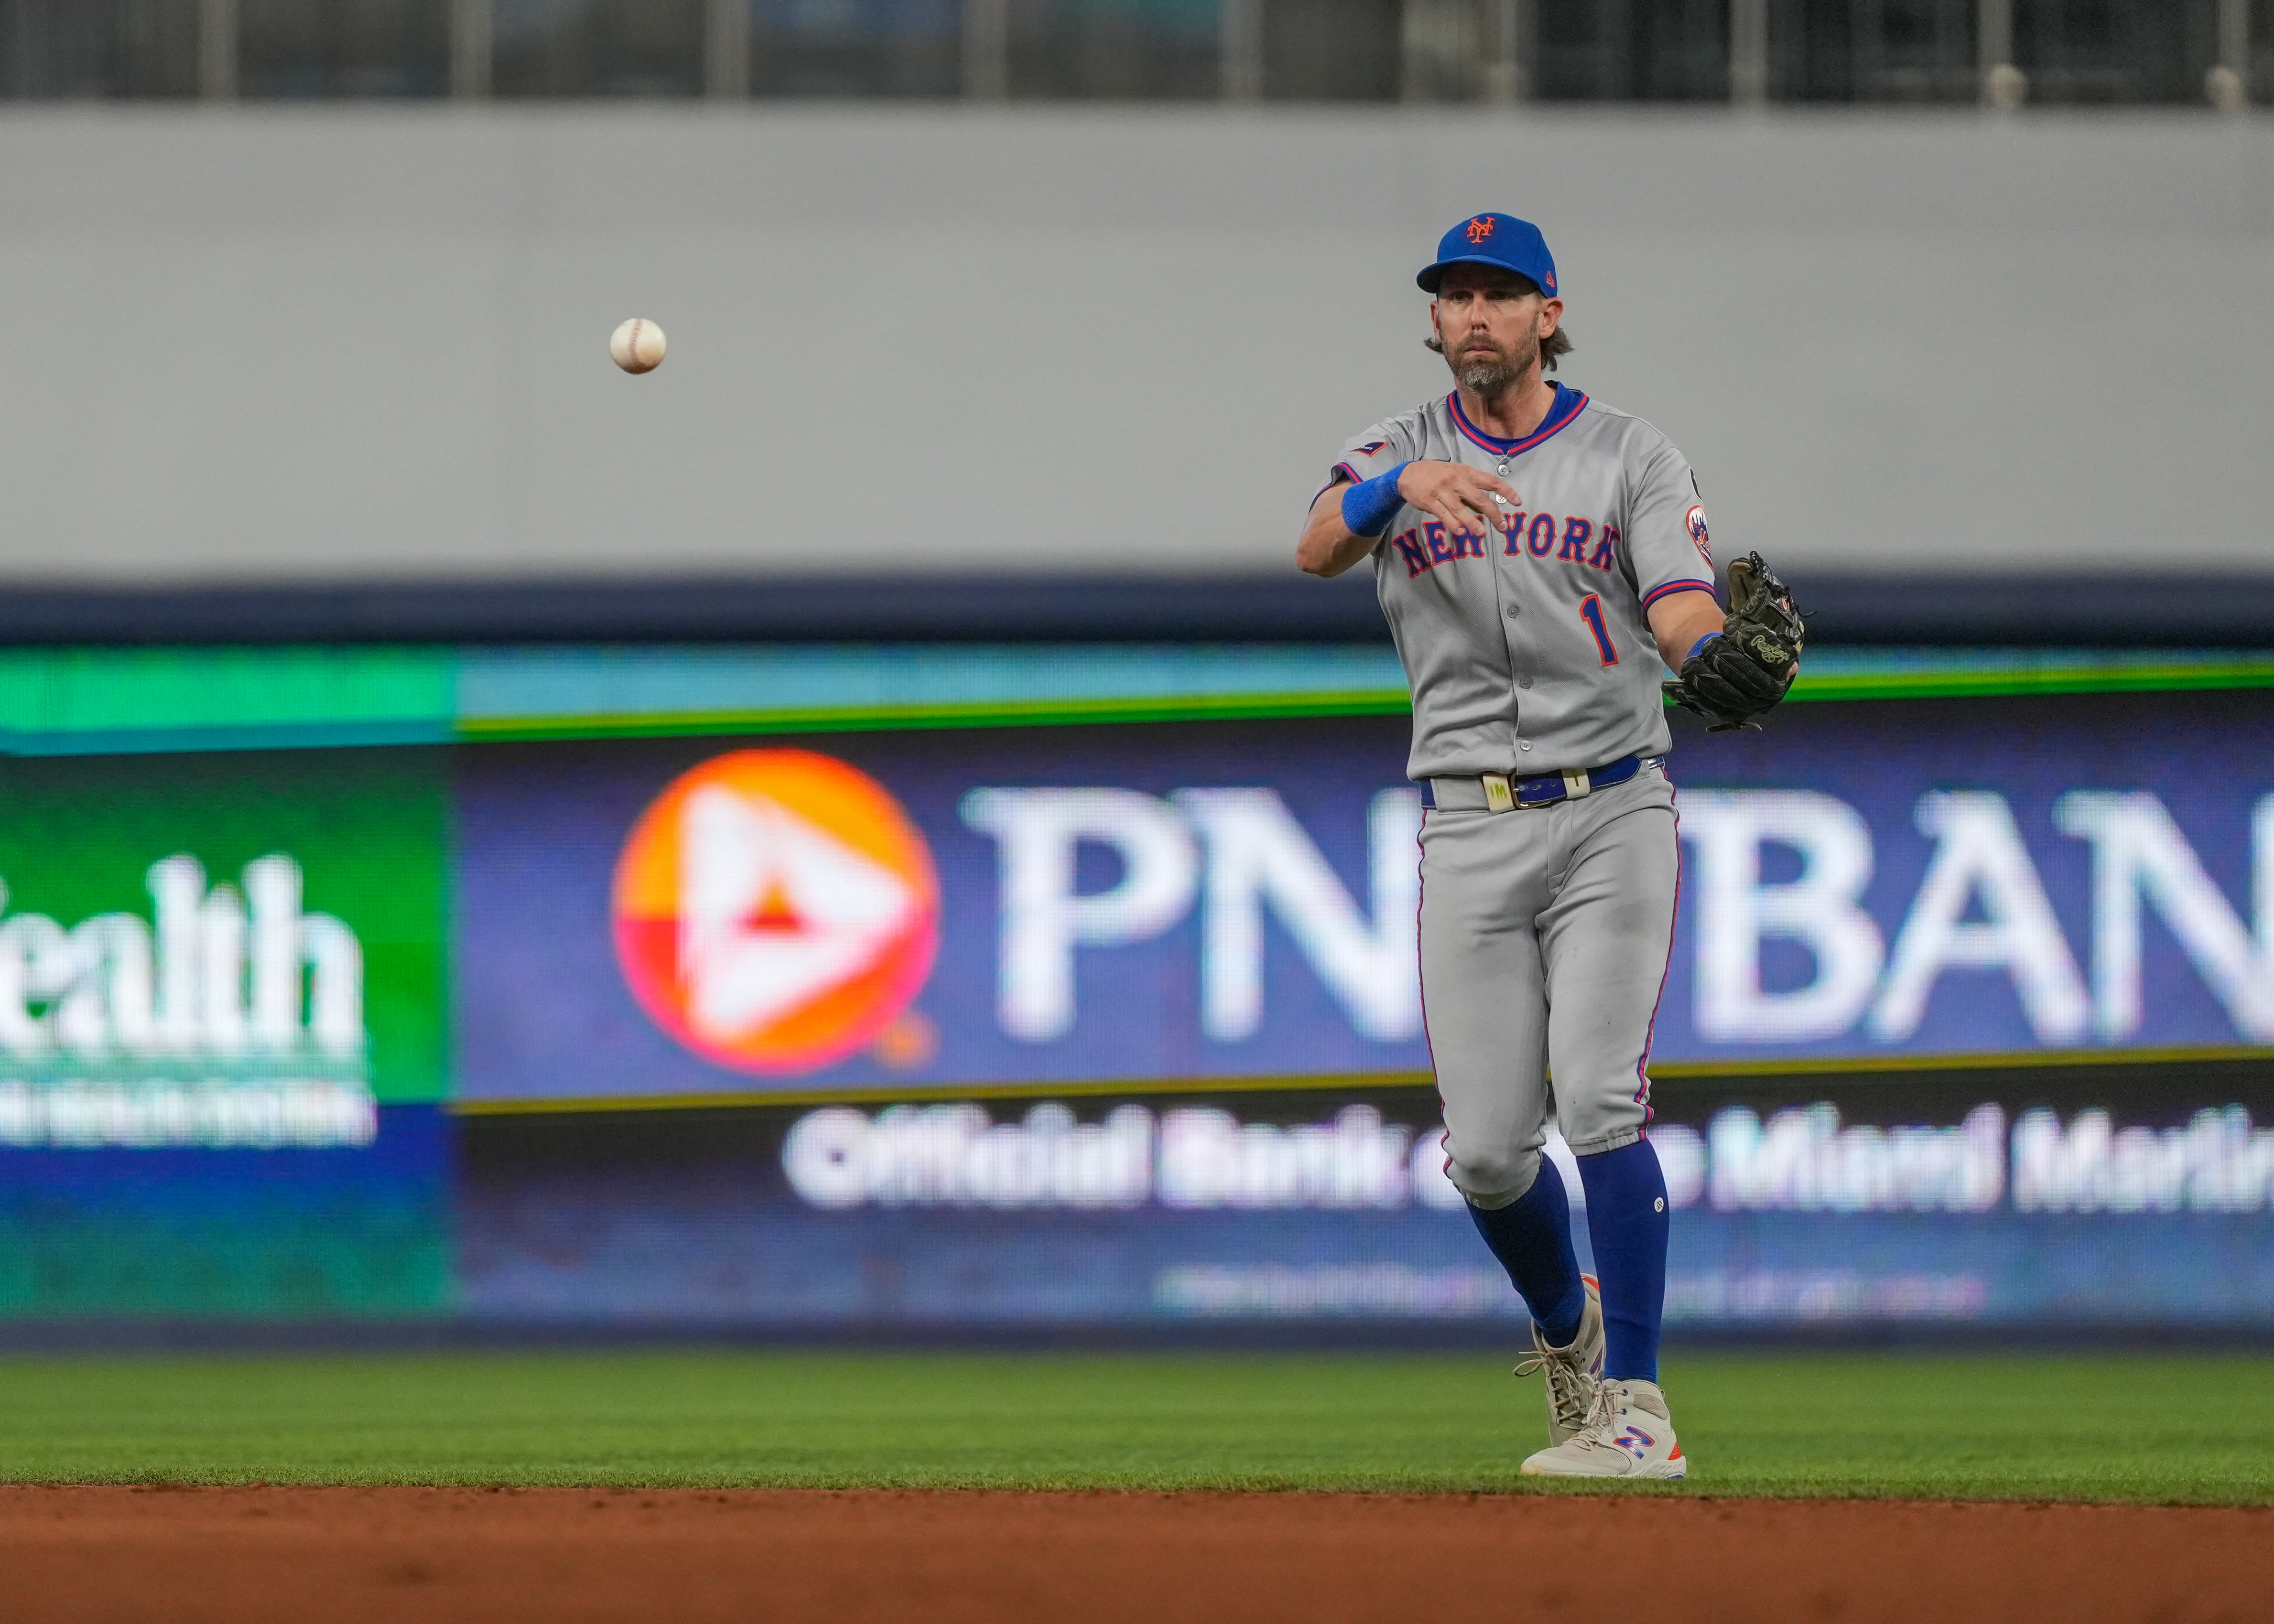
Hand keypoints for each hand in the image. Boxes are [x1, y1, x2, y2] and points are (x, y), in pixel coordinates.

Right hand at [1396, 460, 1520, 544]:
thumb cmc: (1436, 474)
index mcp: (1466, 472)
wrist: (1407, 473)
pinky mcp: (1429, 501)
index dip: (1506, 491)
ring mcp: (1442, 491)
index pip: (1491, 481)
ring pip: (1461, 508)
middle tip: (1504, 527)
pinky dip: (1452, 523)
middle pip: (1479, 498)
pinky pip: (1443, 514)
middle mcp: (1456, 481)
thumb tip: (1486, 507)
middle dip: (1493, 513)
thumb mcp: (1455, 474)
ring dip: (1473, 522)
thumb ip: (1470, 489)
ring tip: (1482, 534)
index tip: (1518, 502)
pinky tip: (1460, 532)